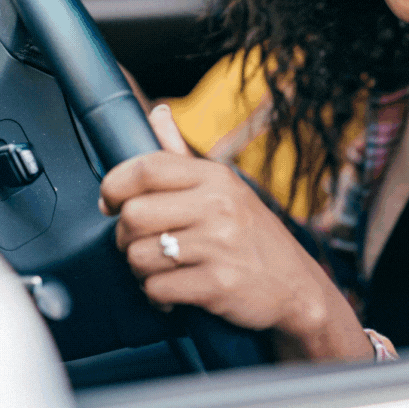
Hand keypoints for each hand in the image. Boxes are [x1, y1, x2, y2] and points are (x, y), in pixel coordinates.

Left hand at [99, 106, 372, 359]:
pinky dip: (157, 295)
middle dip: (125, 235)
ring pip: (138, 255)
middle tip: (141, 243)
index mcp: (215, 177)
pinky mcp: (217, 285)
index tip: (110, 202)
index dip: (114, 185)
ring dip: (141, 269)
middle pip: (133, 215)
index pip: (145, 167)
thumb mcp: (226, 188)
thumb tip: (158, 112)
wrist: (298, 287)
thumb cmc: (254, 236)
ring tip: (162, 268)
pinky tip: (173, 292)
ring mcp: (219, 245)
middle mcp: (218, 206)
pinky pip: (157, 288)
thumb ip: (182, 155)